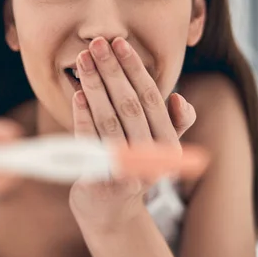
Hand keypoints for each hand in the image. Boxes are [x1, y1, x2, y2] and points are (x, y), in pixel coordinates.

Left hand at [69, 37, 195, 232]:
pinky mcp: (99, 182)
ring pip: (108, 120)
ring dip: (94, 87)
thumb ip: (173, 125)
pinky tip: (77, 94)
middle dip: (112, 71)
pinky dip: (83, 116)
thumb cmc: (131, 170)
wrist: (110, 212)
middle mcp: (151, 159)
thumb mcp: (158, 149)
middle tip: (96, 44)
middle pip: (129, 106)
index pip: (152, 98)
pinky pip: (89, 142)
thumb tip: (180, 99)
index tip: (120, 43)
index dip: (135, 69)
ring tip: (82, 61)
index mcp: (168, 145)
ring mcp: (125, 172)